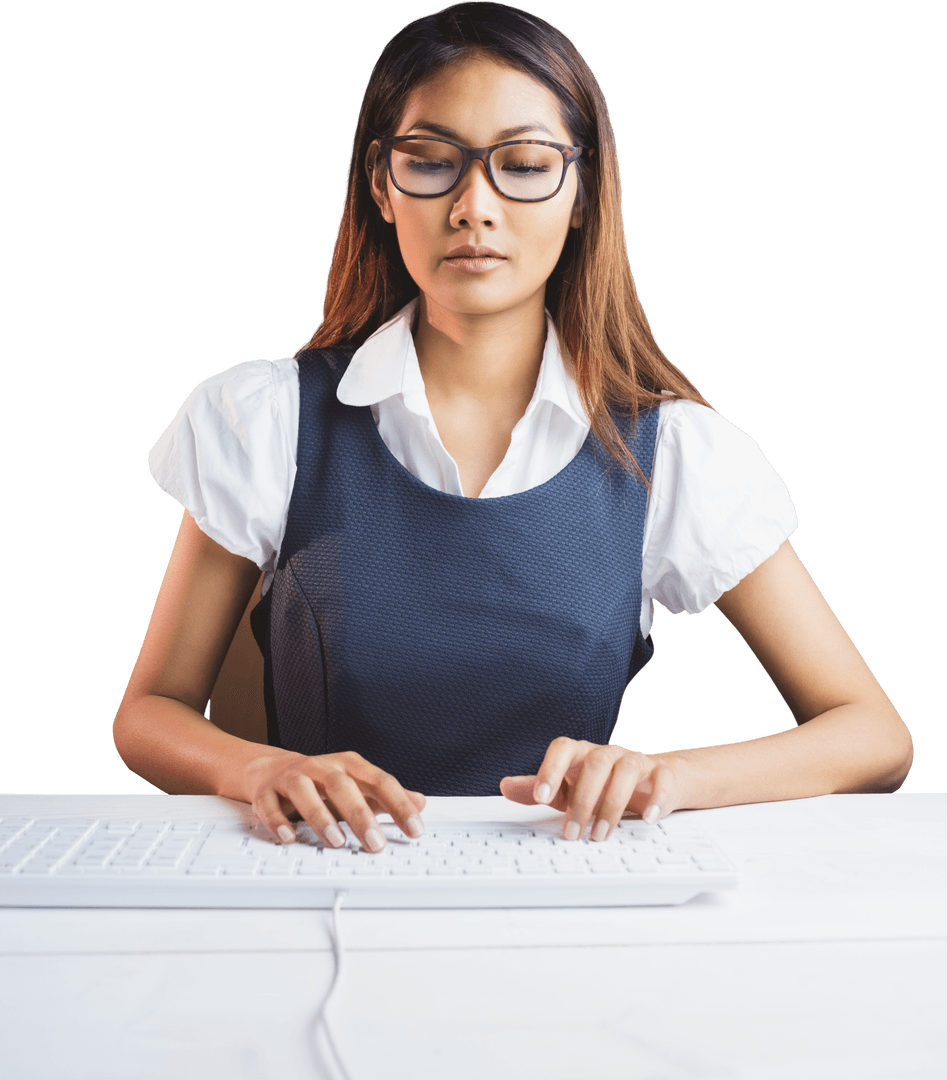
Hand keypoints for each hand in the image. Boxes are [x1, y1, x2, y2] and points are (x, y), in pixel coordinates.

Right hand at [244, 748, 425, 852]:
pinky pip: (270, 805)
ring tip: (337, 842)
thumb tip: (421, 803)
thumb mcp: (359, 785)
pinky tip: (289, 837)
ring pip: (305, 791)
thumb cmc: (323, 783)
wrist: (273, 769)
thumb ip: (388, 797)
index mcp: (350, 766)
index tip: (415, 829)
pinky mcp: (267, 791)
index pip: (380, 782)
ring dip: (321, 817)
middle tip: (376, 844)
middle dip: (361, 816)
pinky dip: (278, 820)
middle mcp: (322, 768)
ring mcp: (293, 777)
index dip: (399, 805)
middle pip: (343, 786)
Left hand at [500, 737, 685, 841]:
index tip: (540, 796)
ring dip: (612, 805)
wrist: (652, 780)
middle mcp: (608, 753)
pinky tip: (647, 818)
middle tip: (572, 833)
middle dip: (582, 800)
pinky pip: (661, 780)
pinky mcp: (661, 774)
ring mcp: (635, 761)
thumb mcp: (566, 789)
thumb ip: (538, 788)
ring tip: (601, 835)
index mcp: (581, 754)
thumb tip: (505, 786)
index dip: (550, 769)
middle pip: (595, 763)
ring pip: (625, 770)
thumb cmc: (602, 785)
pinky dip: (656, 798)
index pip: (563, 748)